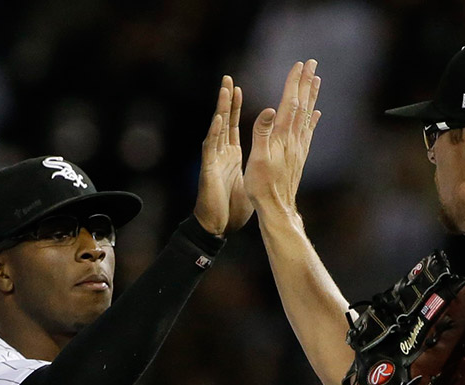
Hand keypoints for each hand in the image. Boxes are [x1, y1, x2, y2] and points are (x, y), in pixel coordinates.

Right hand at [194, 75, 247, 234]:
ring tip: (225, 89)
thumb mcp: (245, 177)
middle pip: (226, 121)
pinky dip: (215, 133)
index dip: (237, 106)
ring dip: (223, 109)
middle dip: (228, 99)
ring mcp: (216, 159)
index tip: (238, 86)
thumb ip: (247, 160)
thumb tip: (253, 150)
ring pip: (219, 129)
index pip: (235, 124)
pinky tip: (218, 120)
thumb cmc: (232, 205)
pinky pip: (213, 148)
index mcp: (232, 154)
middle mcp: (223, 153)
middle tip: (228, 78)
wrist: (219, 226)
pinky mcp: (210, 169)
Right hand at [245, 59, 321, 215]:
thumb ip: (262, 132)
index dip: (294, 82)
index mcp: (282, 136)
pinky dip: (312, 118)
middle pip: (302, 104)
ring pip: (307, 115)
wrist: (277, 208)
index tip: (299, 65)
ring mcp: (299, 147)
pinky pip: (308, 131)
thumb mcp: (257, 158)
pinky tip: (316, 113)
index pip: (289, 103)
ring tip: (316, 80)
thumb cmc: (262, 186)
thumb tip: (269, 109)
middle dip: (306, 82)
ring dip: (310, 95)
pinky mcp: (299, 156)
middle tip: (312, 63)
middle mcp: (294, 139)